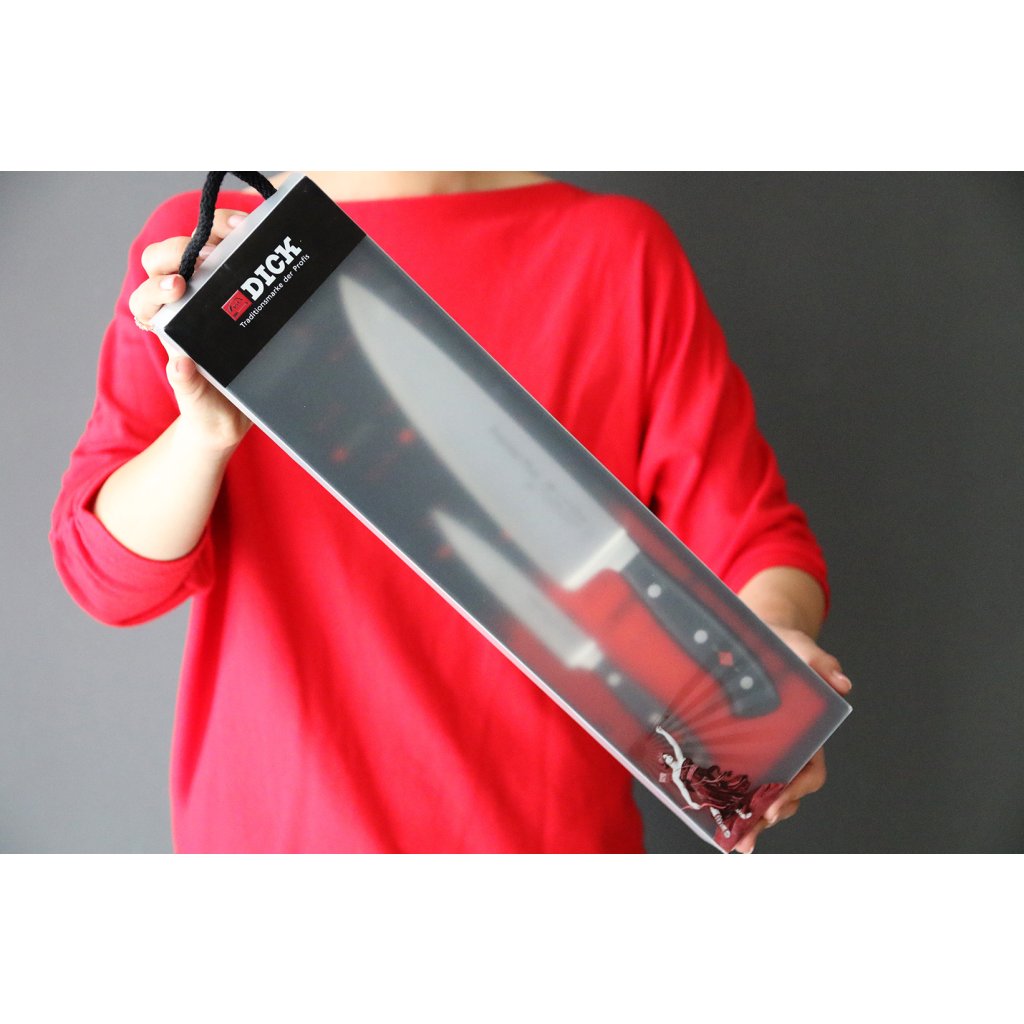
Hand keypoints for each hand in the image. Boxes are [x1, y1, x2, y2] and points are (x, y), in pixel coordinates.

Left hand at [128, 209, 253, 453]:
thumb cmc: (209, 410)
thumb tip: (178, 365)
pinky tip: (260, 230)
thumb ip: (188, 389)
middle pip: (163, 261)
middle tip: (209, 256)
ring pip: (197, 248)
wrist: (234, 412)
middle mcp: (181, 304)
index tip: (179, 288)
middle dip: (180, 249)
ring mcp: (209, 293)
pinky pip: (232, 254)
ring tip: (240, 230)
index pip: (147, 298)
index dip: (157, 287)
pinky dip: (242, 237)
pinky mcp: (237, 288)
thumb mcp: (199, 407)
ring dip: (214, 233)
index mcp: (165, 328)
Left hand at [733, 625, 851, 852]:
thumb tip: (843, 683)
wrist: (755, 637)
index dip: (797, 790)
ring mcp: (760, 752)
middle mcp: (786, 750)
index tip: (778, 802)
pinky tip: (712, 818)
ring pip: (761, 795)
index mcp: (806, 733)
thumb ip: (821, 663)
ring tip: (734, 839)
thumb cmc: (784, 647)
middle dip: (768, 817)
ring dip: (749, 820)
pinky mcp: (735, 748)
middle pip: (784, 794)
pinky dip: (727, 801)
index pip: (810, 772)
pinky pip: (735, 779)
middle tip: (748, 834)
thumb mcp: (801, 650)